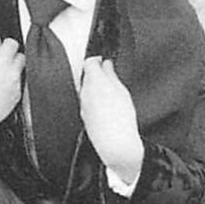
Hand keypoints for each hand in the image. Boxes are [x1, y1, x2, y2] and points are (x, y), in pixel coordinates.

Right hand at [0, 35, 23, 146]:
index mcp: (0, 61)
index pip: (11, 43)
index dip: (4, 44)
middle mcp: (12, 71)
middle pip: (20, 54)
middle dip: (11, 56)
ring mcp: (17, 84)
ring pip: (20, 69)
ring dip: (13, 68)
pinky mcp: (18, 95)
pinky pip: (19, 82)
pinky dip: (12, 82)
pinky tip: (0, 88)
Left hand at [78, 57, 143, 182]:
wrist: (114, 143)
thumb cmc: (121, 118)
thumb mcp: (122, 91)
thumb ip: (111, 75)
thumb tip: (106, 64)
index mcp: (94, 81)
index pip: (89, 62)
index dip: (97, 60)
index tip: (105, 62)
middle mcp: (84, 91)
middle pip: (87, 75)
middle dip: (97, 74)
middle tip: (112, 78)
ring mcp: (83, 104)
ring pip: (87, 89)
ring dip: (96, 88)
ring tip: (112, 96)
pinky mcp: (83, 115)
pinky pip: (88, 102)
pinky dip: (95, 101)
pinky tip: (108, 108)